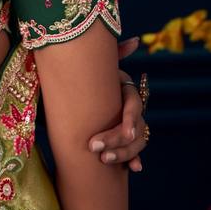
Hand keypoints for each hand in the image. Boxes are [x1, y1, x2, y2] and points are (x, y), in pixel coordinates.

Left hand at [87, 35, 146, 171]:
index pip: (134, 105)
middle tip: (95, 148)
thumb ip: (114, 54)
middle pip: (135, 128)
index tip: (124, 131)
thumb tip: (136, 40)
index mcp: (125, 89)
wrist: (73, 92)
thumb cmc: (84, 74)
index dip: (129, 118)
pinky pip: (133, 151)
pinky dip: (134, 160)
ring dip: (124, 152)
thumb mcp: (95, 64)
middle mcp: (131, 108)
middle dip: (117, 140)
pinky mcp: (121, 137)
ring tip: (103, 159)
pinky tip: (134, 169)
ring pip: (137, 142)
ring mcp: (129, 124)